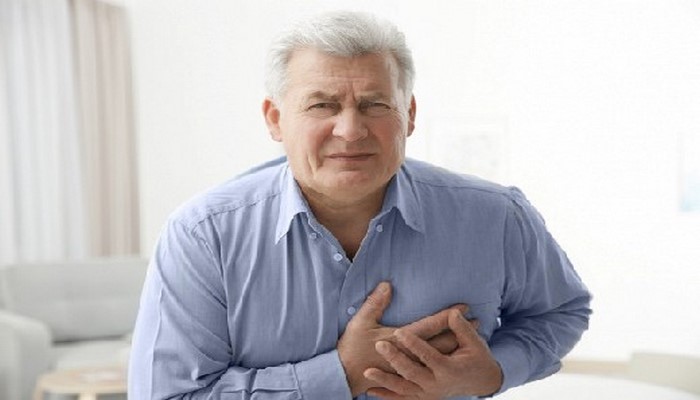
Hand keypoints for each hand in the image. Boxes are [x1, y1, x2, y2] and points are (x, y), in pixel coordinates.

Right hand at [337, 282, 466, 396]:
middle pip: (441, 342)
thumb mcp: (360, 322)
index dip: (448, 315)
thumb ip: (375, 302)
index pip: (430, 325)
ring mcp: (409, 367)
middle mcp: (409, 354)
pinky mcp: (406, 376)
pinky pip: (431, 369)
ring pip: (439, 357)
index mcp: (400, 339)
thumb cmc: (352, 348)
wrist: (345, 376)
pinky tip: (452, 358)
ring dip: (455, 346)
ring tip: (470, 338)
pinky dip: (444, 362)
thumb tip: (387, 284)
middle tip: (479, 322)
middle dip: (460, 331)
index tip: (465, 307)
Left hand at [364, 309, 502, 399]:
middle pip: (412, 371)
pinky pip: (401, 399)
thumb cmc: (478, 358)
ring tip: (368, 372)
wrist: (483, 382)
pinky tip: (371, 391)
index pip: (428, 354)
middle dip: (395, 359)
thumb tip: (452, 312)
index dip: (414, 343)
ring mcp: (429, 393)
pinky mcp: (423, 397)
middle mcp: (437, 384)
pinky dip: (387, 396)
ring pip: (403, 388)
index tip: (398, 332)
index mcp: (448, 368)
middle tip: (380, 345)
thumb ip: (461, 327)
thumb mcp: (475, 342)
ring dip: (385, 381)